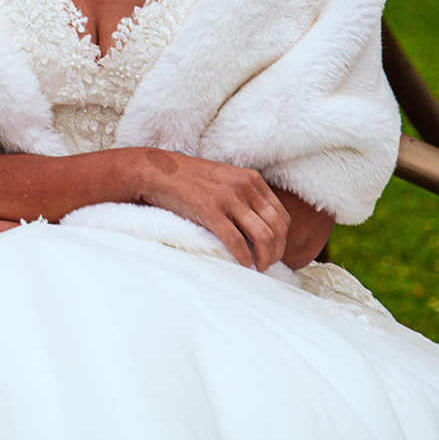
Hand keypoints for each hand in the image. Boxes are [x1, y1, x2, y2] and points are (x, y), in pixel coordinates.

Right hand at [130, 148, 289, 270]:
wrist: (156, 171)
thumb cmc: (188, 178)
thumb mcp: (225, 178)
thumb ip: (244, 194)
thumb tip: (260, 224)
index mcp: (251, 179)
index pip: (282, 216)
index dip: (283, 239)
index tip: (274, 252)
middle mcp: (244, 187)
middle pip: (277, 228)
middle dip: (277, 252)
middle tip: (267, 265)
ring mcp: (228, 198)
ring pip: (263, 236)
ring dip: (264, 258)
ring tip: (258, 268)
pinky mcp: (210, 211)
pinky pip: (236, 241)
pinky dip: (244, 258)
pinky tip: (243, 265)